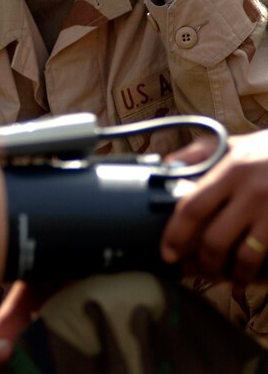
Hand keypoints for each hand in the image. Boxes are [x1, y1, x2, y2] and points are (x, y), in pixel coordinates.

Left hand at [161, 130, 267, 285]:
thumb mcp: (234, 144)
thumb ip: (199, 153)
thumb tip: (164, 167)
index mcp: (232, 170)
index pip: (193, 208)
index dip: (175, 235)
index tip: (167, 253)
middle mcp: (253, 192)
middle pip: (215, 240)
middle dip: (201, 263)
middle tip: (195, 270)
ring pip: (245, 258)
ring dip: (231, 276)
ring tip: (227, 279)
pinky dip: (259, 276)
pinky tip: (254, 278)